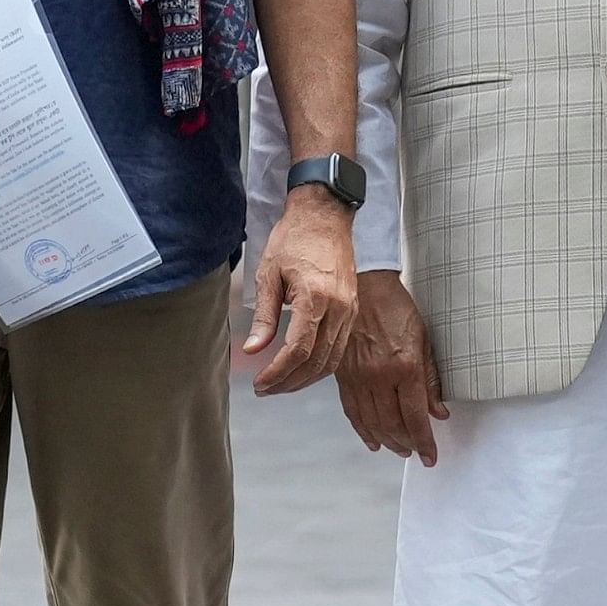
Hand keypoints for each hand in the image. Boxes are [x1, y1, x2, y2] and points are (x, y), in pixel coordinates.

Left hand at [242, 189, 360, 395]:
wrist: (325, 216)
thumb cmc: (295, 239)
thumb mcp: (269, 274)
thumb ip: (264, 315)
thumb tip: (253, 350)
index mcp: (316, 297)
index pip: (298, 350)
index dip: (278, 373)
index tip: (260, 383)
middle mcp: (339, 308)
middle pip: (316, 362)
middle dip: (289, 382)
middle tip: (266, 389)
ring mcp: (350, 310)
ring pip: (331, 360)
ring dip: (305, 378)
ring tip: (281, 383)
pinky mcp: (353, 310)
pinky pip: (339, 348)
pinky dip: (320, 365)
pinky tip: (301, 367)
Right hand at [337, 269, 447, 461]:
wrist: (364, 286)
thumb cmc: (396, 308)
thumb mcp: (424, 340)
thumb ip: (431, 380)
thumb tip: (439, 412)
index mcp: (404, 366)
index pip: (416, 416)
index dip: (425, 442)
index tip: (430, 457)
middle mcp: (379, 376)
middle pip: (393, 425)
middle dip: (407, 444)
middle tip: (417, 452)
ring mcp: (358, 377)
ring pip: (372, 422)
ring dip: (387, 441)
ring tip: (399, 449)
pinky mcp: (343, 375)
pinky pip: (352, 411)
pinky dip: (363, 430)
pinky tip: (372, 440)